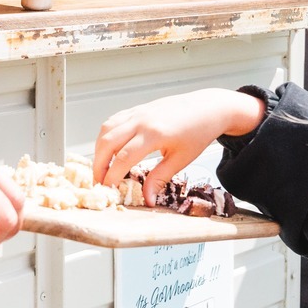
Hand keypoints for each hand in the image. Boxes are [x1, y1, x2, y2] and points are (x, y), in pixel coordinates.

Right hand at [93, 89, 265, 204]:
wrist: (208, 107)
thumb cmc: (198, 133)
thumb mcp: (181, 159)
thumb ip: (160, 178)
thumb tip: (147, 200)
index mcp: (155, 133)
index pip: (124, 157)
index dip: (112, 175)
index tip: (109, 189)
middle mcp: (142, 120)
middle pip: (108, 142)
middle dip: (99, 164)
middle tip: (99, 182)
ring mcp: (138, 112)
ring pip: (106, 129)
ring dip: (99, 149)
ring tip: (102, 167)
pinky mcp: (137, 109)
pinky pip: (113, 121)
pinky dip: (106, 136)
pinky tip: (109, 149)